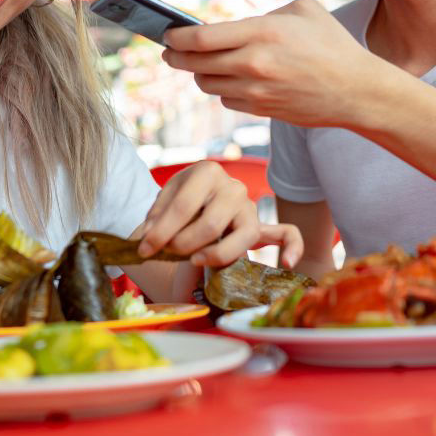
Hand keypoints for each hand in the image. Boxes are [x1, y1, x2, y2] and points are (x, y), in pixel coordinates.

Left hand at [135, 160, 303, 267]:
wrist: (193, 203)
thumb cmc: (178, 204)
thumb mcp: (161, 203)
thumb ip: (157, 219)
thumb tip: (151, 238)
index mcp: (206, 172)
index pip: (183, 206)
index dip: (161, 232)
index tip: (144, 250)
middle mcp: (233, 187)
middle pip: (211, 223)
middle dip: (183, 244)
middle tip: (167, 253)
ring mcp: (250, 207)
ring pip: (244, 235)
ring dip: (215, 254)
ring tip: (195, 259)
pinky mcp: (260, 226)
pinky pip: (286, 234)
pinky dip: (291, 247)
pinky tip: (289, 263)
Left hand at [162, 0, 387, 127]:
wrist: (357, 91)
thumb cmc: (333, 45)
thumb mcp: (303, 10)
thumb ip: (265, 13)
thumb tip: (237, 25)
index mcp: (261, 33)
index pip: (200, 37)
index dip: (176, 36)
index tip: (166, 33)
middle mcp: (253, 64)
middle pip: (195, 64)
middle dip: (176, 57)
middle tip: (170, 51)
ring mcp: (256, 92)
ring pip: (208, 84)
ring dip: (200, 74)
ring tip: (201, 63)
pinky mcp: (261, 111)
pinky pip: (228, 100)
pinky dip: (225, 90)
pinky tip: (232, 80)